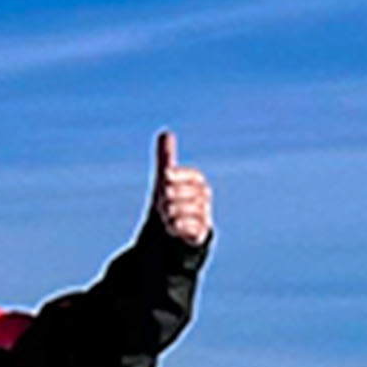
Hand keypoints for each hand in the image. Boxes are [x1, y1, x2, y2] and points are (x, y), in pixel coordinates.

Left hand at [145, 130, 211, 247]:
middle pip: (180, 193)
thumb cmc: (170, 200)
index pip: (191, 175)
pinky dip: (177, 227)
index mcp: (198, 182)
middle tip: (161, 206)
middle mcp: (204, 198)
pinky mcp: (202, 234)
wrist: (172, 231)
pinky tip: (171, 227)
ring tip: (165, 217)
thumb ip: (166, 156)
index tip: (164, 178)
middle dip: (165, 199)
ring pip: (182, 210)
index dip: (175, 176)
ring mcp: (204, 215)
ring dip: (169, 214)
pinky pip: (190, 228)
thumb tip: (166, 131)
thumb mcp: (165, 179)